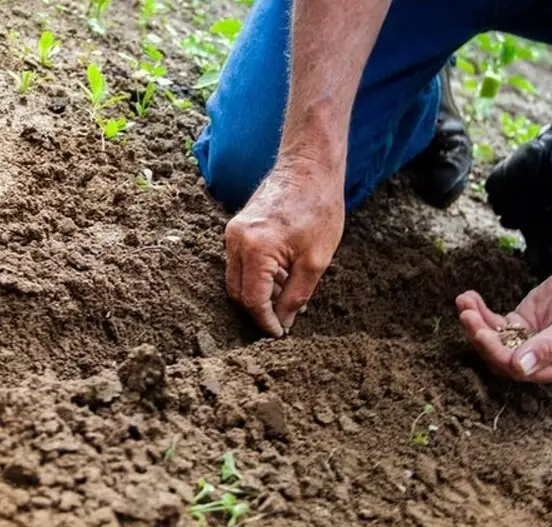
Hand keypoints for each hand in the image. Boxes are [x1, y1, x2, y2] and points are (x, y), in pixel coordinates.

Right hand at [224, 158, 344, 335]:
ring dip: (259, 293)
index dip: (265, 321)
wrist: (309, 167)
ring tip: (288, 295)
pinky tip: (282, 276)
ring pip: (237, 279)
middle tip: (283, 319)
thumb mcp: (316, 260)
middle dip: (259, 310)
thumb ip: (296, 295)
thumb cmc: (318, 208)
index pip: (252, 300)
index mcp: (255, 249)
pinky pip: (240, 263)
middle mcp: (236, 240)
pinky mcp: (236, 227)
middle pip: (238, 292)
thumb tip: (283, 321)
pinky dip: (257, 276)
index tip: (279, 333)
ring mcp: (233, 232)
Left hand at [456, 265, 551, 382]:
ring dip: (475, 323)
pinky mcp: (518, 325)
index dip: (498, 354)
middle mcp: (538, 361)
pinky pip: (494, 323)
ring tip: (464, 302)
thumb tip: (520, 368)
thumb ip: (548, 347)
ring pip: (493, 340)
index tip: (482, 333)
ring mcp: (525, 343)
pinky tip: (468, 297)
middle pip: (500, 357)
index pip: (519, 370)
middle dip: (481, 337)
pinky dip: (479, 312)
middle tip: (467, 315)